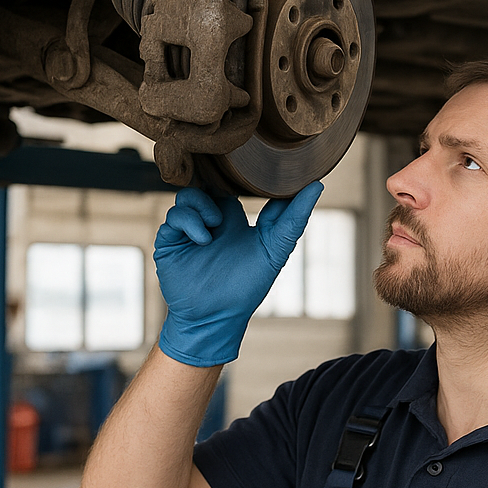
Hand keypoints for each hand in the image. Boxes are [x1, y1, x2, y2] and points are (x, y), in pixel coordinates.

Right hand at [153, 182, 323, 366]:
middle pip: (206, 185)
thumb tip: (316, 186)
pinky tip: (204, 240)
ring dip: (203, 204)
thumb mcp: (274, 249)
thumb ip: (293, 218)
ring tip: (216, 223)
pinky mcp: (170, 241)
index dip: (237, 179)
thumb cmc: (247, 288)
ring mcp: (189, 231)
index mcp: (234, 221)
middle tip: (225, 189)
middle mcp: (210, 223)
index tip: (248, 170)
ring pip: (188, 196)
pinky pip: (175, 216)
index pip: (231, 188)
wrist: (215, 317)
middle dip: (213, 183)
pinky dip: (190, 222)